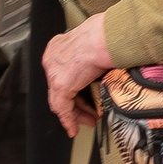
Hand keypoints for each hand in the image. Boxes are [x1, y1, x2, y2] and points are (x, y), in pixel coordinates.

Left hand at [42, 12, 114, 136]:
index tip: (80, 96)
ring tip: (88, 121)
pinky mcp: (60, 85)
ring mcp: (54, 72)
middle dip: (76, 103)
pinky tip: (74, 128)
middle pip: (61, 88)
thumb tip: (100, 67)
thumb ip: (90, 56)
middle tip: (87, 114)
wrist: (109, 37)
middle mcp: (53, 58)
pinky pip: (61, 108)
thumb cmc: (108, 35)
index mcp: (59, 45)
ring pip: (60, 99)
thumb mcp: (94, 45)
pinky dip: (68, 120)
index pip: (62, 73)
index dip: (72, 87)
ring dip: (75, 113)